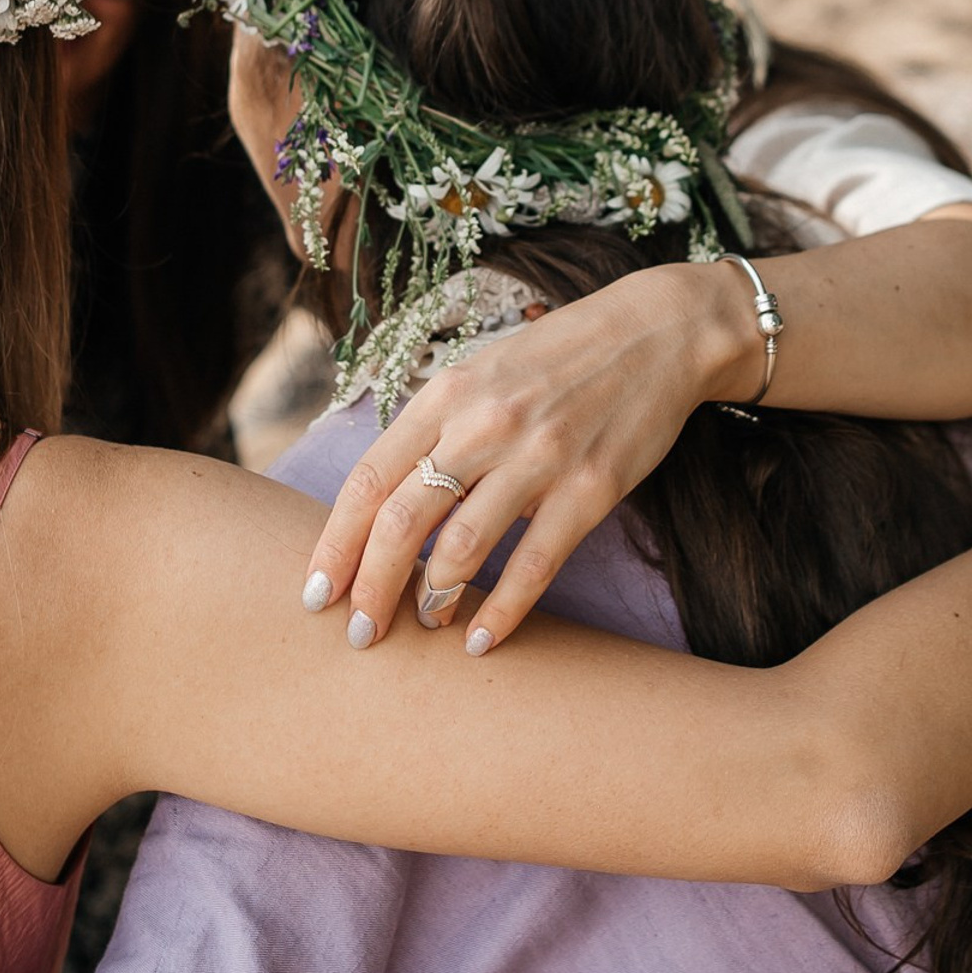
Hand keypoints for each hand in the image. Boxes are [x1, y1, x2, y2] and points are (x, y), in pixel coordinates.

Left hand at [302, 261, 727, 651]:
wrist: (656, 333)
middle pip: (403, 520)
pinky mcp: (591, 488)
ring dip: (433, 600)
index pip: (370, 478)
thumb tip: (385, 502)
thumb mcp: (481, 372)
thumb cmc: (558, 358)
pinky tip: (482, 639)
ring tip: (424, 625)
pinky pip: (535, 564)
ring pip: (462, 547)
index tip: (315, 592)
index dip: (336, 543)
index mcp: (447, 393)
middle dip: (372, 587)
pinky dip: (502, 610)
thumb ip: (434, 428)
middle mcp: (484, 423)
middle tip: (358, 632)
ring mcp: (540, 456)